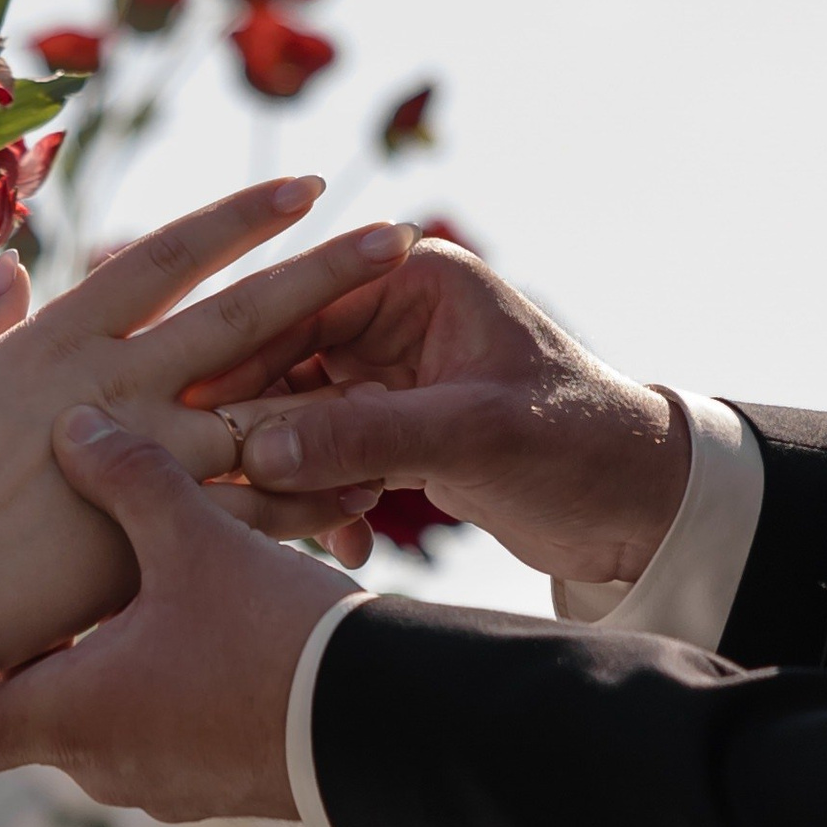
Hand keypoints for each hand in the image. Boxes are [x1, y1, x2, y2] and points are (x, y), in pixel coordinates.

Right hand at [0, 182, 413, 695]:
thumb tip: (8, 270)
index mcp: (55, 343)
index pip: (164, 259)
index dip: (237, 219)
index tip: (302, 189)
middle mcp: (111, 387)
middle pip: (241, 318)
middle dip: (324, 273)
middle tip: (396, 236)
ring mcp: (138, 462)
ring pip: (264, 411)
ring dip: (343, 384)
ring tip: (412, 363)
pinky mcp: (150, 535)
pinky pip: (251, 510)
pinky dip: (310, 495)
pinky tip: (368, 484)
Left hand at [0, 407, 352, 816]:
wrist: (390, 727)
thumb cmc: (276, 637)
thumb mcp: (197, 539)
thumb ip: (128, 478)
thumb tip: (72, 424)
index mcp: (68, 714)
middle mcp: (99, 765)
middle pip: (22, 721)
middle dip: (35, 653)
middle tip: (48, 583)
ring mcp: (159, 786)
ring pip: (96, 725)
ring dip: (104, 668)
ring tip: (135, 595)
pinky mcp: (214, 787)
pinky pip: (159, 738)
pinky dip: (161, 691)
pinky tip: (199, 631)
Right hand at [211, 235, 688, 586]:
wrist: (644, 508)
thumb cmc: (582, 444)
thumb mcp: (473, 435)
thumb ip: (365, 435)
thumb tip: (256, 450)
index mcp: (416, 280)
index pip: (299, 302)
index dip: (237, 354)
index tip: (182, 404)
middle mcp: (394, 319)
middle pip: (284, 361)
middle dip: (254, 423)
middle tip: (208, 475)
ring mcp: (390, 379)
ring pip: (297, 417)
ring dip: (290, 473)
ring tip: (283, 524)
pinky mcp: (393, 434)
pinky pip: (327, 459)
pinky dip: (328, 502)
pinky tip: (344, 547)